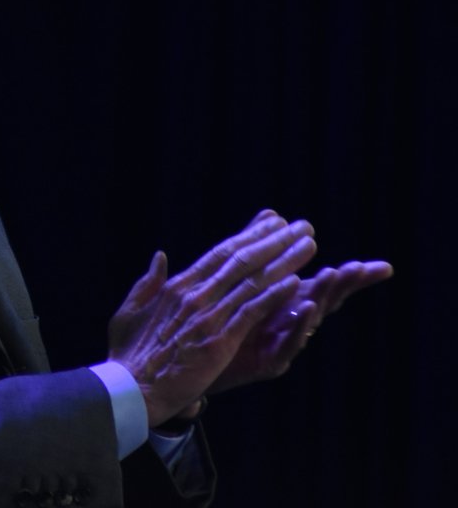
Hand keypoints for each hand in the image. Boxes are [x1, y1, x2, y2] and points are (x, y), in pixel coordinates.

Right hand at [108, 210, 316, 425]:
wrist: (131, 389)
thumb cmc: (128, 354)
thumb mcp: (129, 310)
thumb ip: (147, 283)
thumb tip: (160, 256)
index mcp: (176, 287)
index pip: (219, 253)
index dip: (249, 236)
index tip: (271, 222)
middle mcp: (195, 295)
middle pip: (241, 260)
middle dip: (275, 241)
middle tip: (301, 227)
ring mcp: (208, 317)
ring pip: (252, 281)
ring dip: (284, 262)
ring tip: (308, 246)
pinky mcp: (219, 341)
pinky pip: (251, 312)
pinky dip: (273, 296)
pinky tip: (294, 283)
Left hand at [209, 257, 393, 393]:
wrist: (193, 362)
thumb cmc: (222, 320)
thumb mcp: (243, 279)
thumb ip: (260, 250)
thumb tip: (274, 214)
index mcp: (286, 301)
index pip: (323, 285)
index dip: (350, 277)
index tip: (382, 267)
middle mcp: (289, 323)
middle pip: (323, 300)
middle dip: (343, 284)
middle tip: (362, 268)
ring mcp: (281, 343)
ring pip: (308, 318)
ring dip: (321, 295)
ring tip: (333, 275)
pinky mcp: (268, 362)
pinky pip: (285, 342)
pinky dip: (298, 325)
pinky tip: (306, 306)